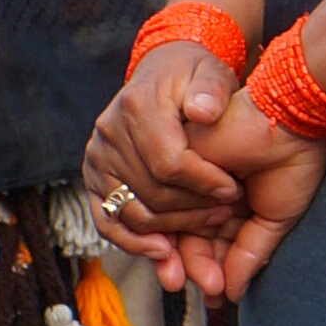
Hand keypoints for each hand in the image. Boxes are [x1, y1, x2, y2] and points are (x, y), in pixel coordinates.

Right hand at [85, 43, 243, 288]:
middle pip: (151, 192)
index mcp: (136, 106)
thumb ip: (212, 89)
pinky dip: (132, 242)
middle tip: (225, 214)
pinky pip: (106, 221)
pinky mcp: (93, 178)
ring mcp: (96, 158)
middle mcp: (108, 133)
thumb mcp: (210, 72)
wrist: (161, 74)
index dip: (203, 184)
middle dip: (193, 211)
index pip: (169, 162)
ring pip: (131, 213)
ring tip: (204, 232)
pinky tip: (162, 253)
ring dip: (170, 231)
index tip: (233, 191)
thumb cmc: (192, 77)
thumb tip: (204, 111)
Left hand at [184, 94, 325, 300]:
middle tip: (213, 290)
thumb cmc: (293, 165)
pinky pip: (172, 203)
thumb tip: (231, 294)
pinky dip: (188, 224)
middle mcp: (204, 195)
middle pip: (190, 242)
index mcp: (228, 207)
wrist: (292, 122)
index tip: (219, 297)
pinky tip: (207, 235)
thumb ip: (249, 255)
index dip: (212, 272)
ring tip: (210, 278)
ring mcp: (190, 179)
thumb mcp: (274, 220)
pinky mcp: (178, 161)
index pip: (210, 247)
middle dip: (199, 269)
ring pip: (178, 227)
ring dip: (192, 256)